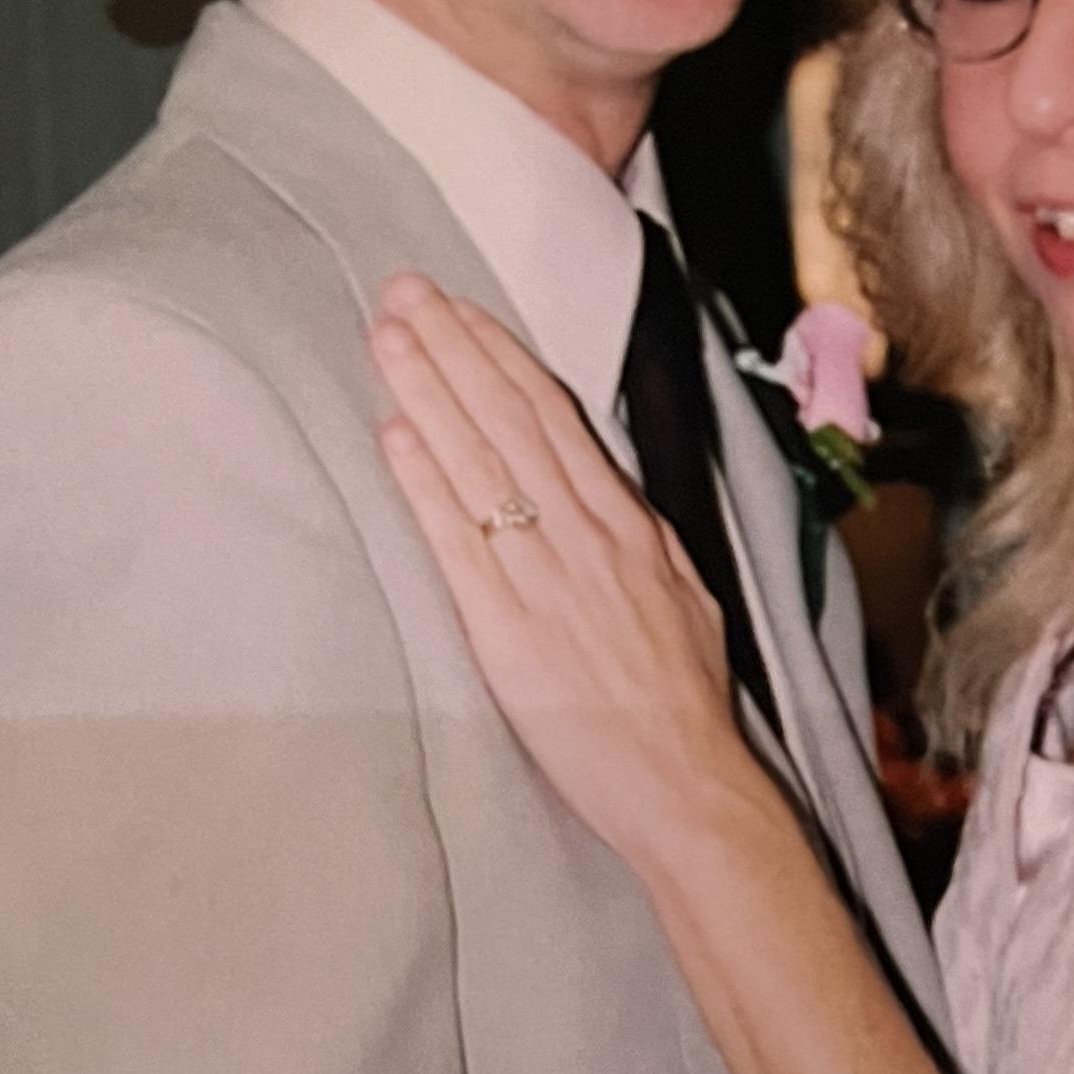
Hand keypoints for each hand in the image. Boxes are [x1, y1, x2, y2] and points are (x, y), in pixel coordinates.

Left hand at [371, 277, 761, 874]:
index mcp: (627, 524)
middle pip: (510, 420)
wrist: (686, 781)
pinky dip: (424, 481)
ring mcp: (546, 578)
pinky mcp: (508, 629)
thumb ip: (634, 538)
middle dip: (454, 349)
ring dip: (429, 392)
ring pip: (481, 462)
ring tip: (387, 338)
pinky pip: (460, 539)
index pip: (554, 417)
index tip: (460, 311)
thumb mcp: (680, 594)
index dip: (500, 357)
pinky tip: (393, 435)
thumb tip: (599, 492)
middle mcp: (586, 535)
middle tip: (403, 292)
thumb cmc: (683, 700)